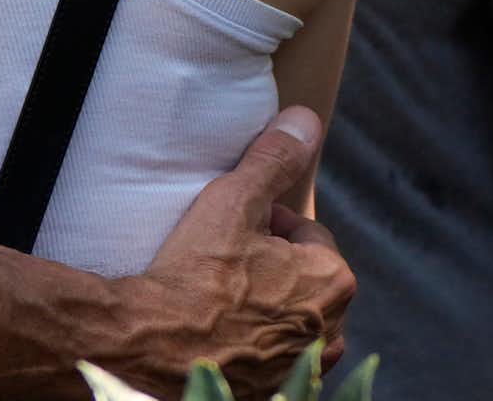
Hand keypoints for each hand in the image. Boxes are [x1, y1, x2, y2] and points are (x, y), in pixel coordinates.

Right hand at [122, 110, 351, 399]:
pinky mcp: (280, 392)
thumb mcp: (233, 200)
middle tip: (224, 256)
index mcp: (333, 281)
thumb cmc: (198, 272)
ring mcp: (307, 369)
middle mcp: (333, 331)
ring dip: (266, 303)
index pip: (307, 232)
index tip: (233, 227)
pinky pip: (276, 355)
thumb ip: (272, 158)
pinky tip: (221, 328)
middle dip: (271, 263)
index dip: (267, 222)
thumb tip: (306, 119)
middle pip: (303, 276)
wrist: (158, 345)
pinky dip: (255, 340)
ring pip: (291, 317)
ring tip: (220, 293)